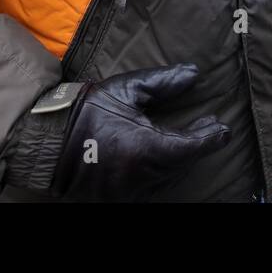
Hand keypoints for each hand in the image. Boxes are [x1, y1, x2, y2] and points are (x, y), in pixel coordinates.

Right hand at [51, 65, 229, 200]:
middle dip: (197, 145)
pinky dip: (161, 171)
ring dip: (180, 159)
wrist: (48, 139)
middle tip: (210, 127)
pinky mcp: (118, 197)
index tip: (223, 128)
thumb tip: (193, 75)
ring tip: (190, 138)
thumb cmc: (88, 110)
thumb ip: (164, 83)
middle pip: (182, 164)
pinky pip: (150, 185)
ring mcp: (128, 191)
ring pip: (168, 177)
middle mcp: (140, 176)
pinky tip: (165, 156)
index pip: (190, 148)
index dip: (210, 139)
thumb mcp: (127, 90)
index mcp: (144, 149)